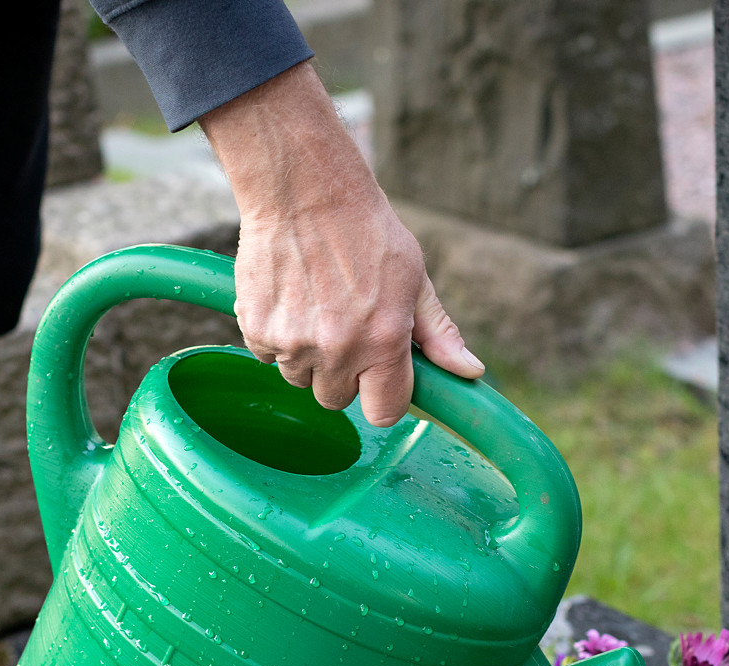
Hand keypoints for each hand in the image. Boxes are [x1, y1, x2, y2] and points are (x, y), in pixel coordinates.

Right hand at [201, 63, 482, 425]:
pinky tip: (289, 297)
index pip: (383, 412)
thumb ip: (438, 333)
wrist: (304, 189)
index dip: (383, 398)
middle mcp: (338, 350)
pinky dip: (276, 335)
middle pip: (336, 399)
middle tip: (345, 329)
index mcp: (383, 342)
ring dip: (308, 356)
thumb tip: (471, 372)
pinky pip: (268, 355)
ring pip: (300, 378)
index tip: (379, 380)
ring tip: (316, 306)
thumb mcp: (414, 279)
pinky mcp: (257, 328)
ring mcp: (294, 342)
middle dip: (343, 374)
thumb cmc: (367, 231)